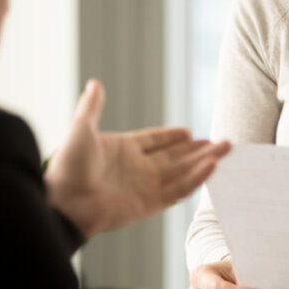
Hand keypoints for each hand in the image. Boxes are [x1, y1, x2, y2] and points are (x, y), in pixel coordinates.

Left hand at [45, 79, 230, 236]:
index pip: (154, 141)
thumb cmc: (66, 166)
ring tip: (227, 149)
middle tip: (223, 141)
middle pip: (175, 157)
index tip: (189, 132)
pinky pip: (178, 189)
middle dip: (199, 149)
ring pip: (182, 172)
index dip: (171, 137)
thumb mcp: (80, 129)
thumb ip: (92, 107)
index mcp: (122, 149)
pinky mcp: (148, 205)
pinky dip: (196, 178)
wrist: (62, 202)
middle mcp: (137, 168)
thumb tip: (94, 83)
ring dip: (204, 161)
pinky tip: (211, 166)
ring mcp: (144, 187)